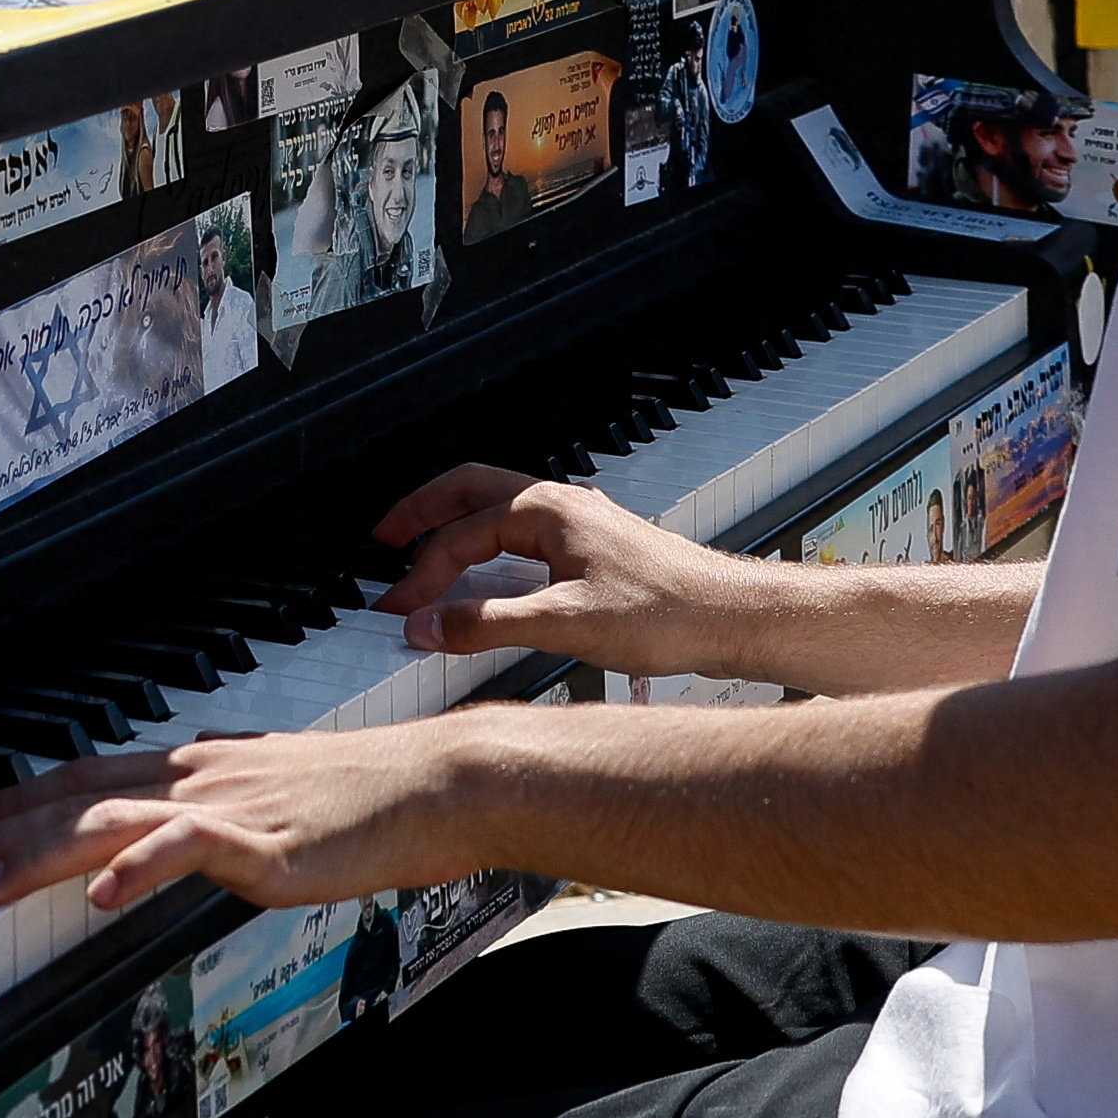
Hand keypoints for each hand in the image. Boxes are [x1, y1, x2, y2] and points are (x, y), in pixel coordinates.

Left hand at [0, 723, 480, 913]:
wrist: (432, 786)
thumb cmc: (365, 803)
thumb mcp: (269, 806)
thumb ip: (215, 822)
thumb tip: (175, 842)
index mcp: (196, 767)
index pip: (85, 776)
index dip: (19, 800)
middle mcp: (196, 775)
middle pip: (73, 797)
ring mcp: (223, 804)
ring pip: (106, 820)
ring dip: (34, 853)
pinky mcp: (260, 839)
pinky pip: (184, 849)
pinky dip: (137, 870)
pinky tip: (100, 896)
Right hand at [372, 461, 776, 681]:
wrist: (733, 617)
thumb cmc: (667, 613)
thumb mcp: (564, 624)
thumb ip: (488, 624)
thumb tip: (428, 626)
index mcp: (546, 510)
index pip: (461, 536)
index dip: (422, 577)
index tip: (398, 612)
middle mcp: (560, 504)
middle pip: (470, 491)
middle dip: (422, 512)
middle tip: (384, 539)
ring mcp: (578, 522)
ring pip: (498, 509)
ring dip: (456, 527)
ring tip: (424, 552)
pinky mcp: (594, 546)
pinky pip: (523, 532)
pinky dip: (490, 546)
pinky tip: (488, 577)